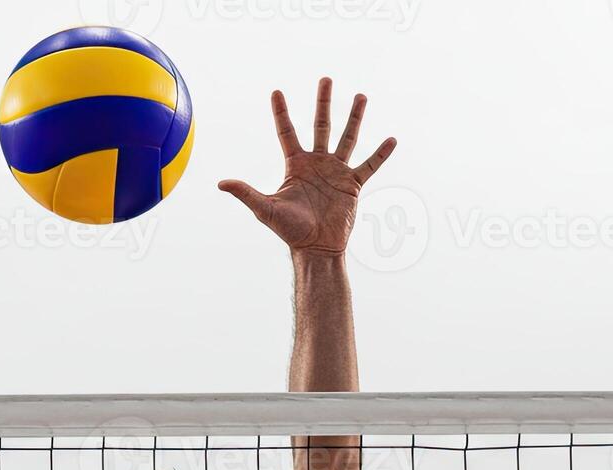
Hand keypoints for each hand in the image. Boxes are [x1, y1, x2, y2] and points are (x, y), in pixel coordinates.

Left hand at [218, 78, 397, 253]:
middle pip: (320, 125)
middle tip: (325, 79)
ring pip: (347, 138)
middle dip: (322, 102)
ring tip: (360, 96)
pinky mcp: (353, 184)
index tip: (276, 91)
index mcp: (295, 165)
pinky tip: (391, 139)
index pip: (287, 132)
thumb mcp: (265, 209)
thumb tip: (221, 183)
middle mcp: (317, 163)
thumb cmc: (289, 231)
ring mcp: (336, 172)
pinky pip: (369, 165)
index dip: (281, 112)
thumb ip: (246, 193)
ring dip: (354, 118)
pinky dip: (381, 154)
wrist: (315, 248)